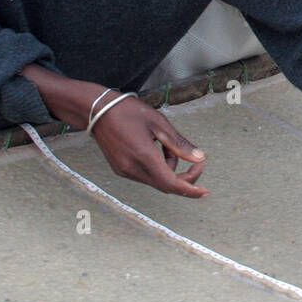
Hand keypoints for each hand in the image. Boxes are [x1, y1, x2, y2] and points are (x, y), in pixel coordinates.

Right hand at [89, 95, 209, 197]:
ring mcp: (124, 171)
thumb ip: (180, 144)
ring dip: (169, 168)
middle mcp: (132, 169)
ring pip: (156, 180)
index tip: (204, 190)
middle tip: (196, 161)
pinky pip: (145, 175)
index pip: (171, 183)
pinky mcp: (120, 169)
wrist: (97, 110)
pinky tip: (155, 148)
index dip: (190, 189)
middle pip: (165, 184)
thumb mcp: (159, 123)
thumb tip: (200, 158)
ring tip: (167, 144)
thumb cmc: (127, 111)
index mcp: (144, 156)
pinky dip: (157, 167)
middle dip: (184, 176)